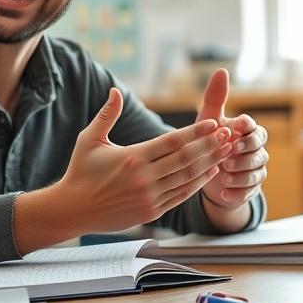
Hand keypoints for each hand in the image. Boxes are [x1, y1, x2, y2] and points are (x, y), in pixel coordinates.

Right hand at [54, 88, 232, 233]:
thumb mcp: (88, 140)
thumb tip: (115, 90)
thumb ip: (106, 115)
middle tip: (229, 134)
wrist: (73, 209)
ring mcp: (150, 197)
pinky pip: (181, 195)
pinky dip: (198, 183)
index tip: (214, 123)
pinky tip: (210, 172)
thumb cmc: (80, 171)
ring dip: (210, 163)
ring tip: (226, 151)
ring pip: (188, 178)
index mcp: (132, 157)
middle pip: (186, 159)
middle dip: (210, 146)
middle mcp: (144, 178)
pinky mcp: (152, 212)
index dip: (196, 132)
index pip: (172, 142)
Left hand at [196, 69, 267, 212]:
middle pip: (258, 150)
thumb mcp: (208, 120)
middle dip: (244, 152)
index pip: (253, 126)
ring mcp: (255, 170)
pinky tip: (222, 193)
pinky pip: (249, 192)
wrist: (207, 174)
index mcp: (248, 131)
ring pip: (256, 171)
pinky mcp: (250, 189)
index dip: (245, 127)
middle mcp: (256, 150)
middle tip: (228, 154)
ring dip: (240, 174)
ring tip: (224, 175)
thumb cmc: (208, 141)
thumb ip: (215, 98)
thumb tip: (222, 70)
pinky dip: (236, 193)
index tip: (234, 126)